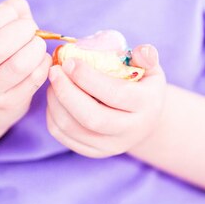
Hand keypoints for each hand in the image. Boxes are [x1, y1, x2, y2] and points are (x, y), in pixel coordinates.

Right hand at [0, 0, 51, 134]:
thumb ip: (1, 14)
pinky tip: (39, 60)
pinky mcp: (6, 106)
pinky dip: (43, 64)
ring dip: (36, 48)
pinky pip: (33, 80)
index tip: (17, 17)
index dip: (8, 14)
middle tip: (31, 29)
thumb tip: (21, 7)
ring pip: (19, 65)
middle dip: (24, 31)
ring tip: (36, 45)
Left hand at [46, 45, 165, 157]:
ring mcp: (112, 145)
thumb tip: (141, 51)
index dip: (88, 78)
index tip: (69, 61)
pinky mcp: (95, 152)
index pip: (115, 94)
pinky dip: (53, 116)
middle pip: (92, 118)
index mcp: (146, 105)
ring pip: (73, 129)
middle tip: (54, 71)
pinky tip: (55, 98)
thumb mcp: (151, 69)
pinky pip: (65, 137)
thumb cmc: (142, 86)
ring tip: (53, 82)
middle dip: (66, 92)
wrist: (145, 121)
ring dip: (56, 103)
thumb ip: (147, 56)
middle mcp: (131, 130)